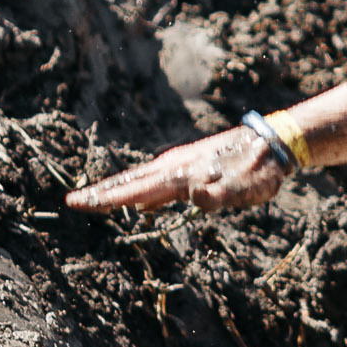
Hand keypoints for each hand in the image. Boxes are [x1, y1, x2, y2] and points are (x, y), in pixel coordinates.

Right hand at [66, 124, 290, 217]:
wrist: (273, 143)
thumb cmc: (261, 170)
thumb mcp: (246, 188)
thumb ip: (221, 195)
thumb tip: (195, 195)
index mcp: (183, 174)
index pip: (137, 190)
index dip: (108, 198)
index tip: (80, 202)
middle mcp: (176, 166)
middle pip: (131, 181)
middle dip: (102, 192)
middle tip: (73, 201)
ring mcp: (182, 163)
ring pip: (141, 178)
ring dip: (117, 188)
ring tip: (94, 198)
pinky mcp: (190, 165)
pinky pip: (156, 179)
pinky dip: (139, 187)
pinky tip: (139, 199)